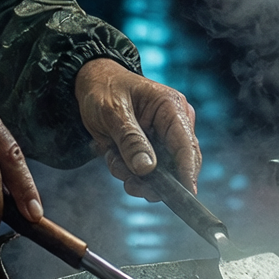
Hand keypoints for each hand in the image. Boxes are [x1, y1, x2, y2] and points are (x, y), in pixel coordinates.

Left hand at [74, 59, 201, 195]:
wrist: (92, 85)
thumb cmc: (103, 89)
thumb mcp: (112, 111)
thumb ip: (130, 140)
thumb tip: (147, 169)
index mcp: (171, 107)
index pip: (187, 145)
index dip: (187, 172)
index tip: (184, 194)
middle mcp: (174, 123)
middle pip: (178, 164)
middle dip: (153, 179)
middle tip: (130, 184)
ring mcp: (165, 138)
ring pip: (162, 174)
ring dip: (135, 176)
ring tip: (114, 161)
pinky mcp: (153, 149)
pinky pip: (148, 172)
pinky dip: (129, 172)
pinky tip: (114, 158)